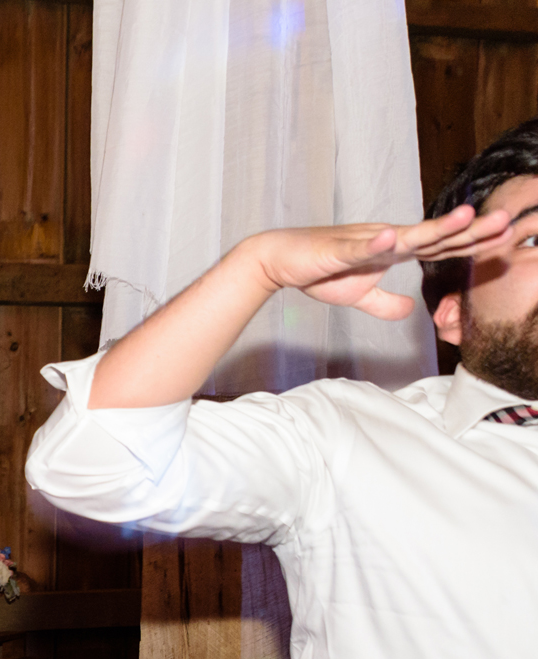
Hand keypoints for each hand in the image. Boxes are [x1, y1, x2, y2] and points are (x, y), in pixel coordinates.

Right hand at [246, 206, 511, 319]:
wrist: (280, 259)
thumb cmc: (318, 271)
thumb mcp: (358, 295)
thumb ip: (385, 303)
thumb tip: (409, 312)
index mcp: (395, 249)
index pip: (442, 246)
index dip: (474, 242)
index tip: (507, 236)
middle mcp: (387, 238)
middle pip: (436, 236)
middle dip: (472, 230)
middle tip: (508, 221)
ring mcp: (365, 241)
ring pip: (407, 235)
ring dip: (436, 227)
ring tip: (465, 217)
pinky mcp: (338, 248)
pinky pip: (360, 246)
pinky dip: (376, 242)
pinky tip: (393, 238)